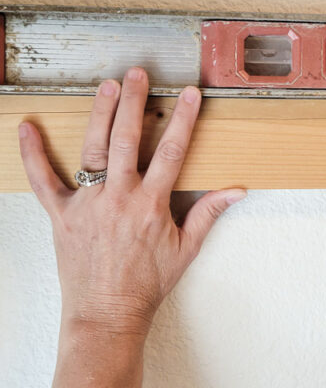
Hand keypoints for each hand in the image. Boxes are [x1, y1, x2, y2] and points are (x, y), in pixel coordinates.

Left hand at [18, 67, 245, 339]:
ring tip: (106, 86)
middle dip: (134, 102)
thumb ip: (209, 214)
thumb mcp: (186, 249)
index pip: (171, 152)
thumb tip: (236, 190)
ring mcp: (87, 205)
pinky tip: (27, 128)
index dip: (182, 119)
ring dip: (99, 114)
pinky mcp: (61, 215)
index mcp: (151, 205)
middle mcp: (119, 198)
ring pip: (92, 150)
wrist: (107, 314)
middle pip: (127, 139)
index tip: (189, 94)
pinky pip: (43, 180)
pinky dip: (33, 154)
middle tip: (138, 74)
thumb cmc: (147, 284)